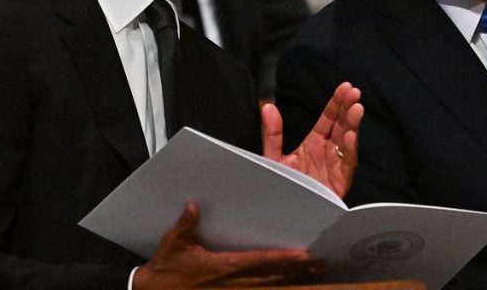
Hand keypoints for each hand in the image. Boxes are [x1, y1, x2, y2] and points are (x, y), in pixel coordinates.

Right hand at [134, 202, 324, 288]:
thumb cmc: (165, 270)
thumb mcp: (173, 244)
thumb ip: (186, 224)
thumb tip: (194, 205)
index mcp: (223, 266)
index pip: (259, 261)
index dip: (282, 259)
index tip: (303, 255)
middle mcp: (233, 283)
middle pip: (272, 277)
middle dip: (298, 272)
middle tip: (322, 264)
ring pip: (269, 288)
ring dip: (292, 282)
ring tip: (315, 275)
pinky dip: (275, 289)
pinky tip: (289, 286)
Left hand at [262, 81, 362, 197]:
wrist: (285, 215)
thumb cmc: (283, 187)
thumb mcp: (274, 157)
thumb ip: (272, 133)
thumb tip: (267, 106)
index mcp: (314, 143)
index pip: (328, 118)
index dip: (336, 102)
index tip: (345, 87)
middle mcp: (328, 152)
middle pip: (341, 125)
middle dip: (348, 108)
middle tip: (354, 93)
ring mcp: (336, 165)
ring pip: (348, 141)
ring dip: (353, 124)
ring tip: (357, 108)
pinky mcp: (340, 181)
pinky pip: (348, 163)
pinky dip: (350, 149)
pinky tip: (352, 136)